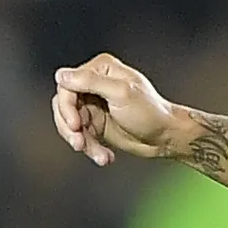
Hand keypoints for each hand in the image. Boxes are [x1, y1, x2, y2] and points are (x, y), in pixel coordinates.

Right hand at [51, 54, 191, 165]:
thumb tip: (60, 74)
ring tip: (99, 154)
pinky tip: (105, 157)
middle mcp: (94, 84)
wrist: (166, 137)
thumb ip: (90, 82)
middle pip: (64, 105)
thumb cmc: (150, 112)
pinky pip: (81, 136)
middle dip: (70, 127)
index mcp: (101, 69)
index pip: (67, 85)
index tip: (75, 125)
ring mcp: (94, 104)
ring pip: (69, 123)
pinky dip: (91, 148)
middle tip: (80, 143)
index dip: (66, 106)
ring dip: (81, 141)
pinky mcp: (96, 124)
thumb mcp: (121, 93)